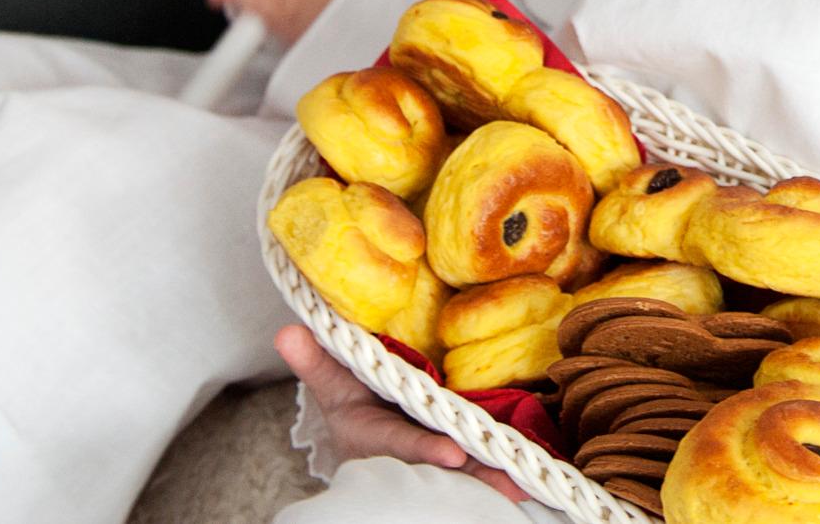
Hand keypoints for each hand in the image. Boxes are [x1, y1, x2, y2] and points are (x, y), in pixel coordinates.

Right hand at [277, 324, 531, 503]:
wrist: (364, 421)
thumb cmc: (350, 396)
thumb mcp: (330, 381)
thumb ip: (315, 360)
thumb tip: (287, 332)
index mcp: (373, 435)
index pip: (401, 442)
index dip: (424, 447)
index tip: (451, 453)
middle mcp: (405, 453)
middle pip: (443, 465)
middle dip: (474, 476)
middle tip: (510, 483)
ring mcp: (431, 456)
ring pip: (465, 471)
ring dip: (494, 478)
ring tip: (526, 486)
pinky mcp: (455, 451)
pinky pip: (479, 463)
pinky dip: (501, 470)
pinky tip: (532, 477)